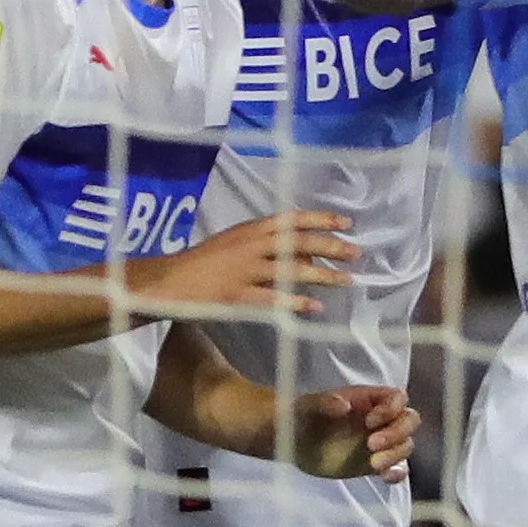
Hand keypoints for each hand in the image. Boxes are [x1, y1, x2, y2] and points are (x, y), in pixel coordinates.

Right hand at [131, 212, 357, 319]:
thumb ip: (267, 244)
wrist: (172, 280)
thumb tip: (303, 251)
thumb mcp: (237, 241)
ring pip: (292, 270)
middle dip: (330, 246)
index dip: (321, 219)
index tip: (347, 222)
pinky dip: (296, 303)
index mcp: (252, 228)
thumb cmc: (206, 260)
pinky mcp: (238, 294)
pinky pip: (274, 299)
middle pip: (299, 242)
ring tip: (345, 281)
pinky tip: (315, 308)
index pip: (293, 218)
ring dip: (322, 274)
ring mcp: (246, 269)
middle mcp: (252, 244)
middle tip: (355, 253)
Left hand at [291, 384, 418, 481]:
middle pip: (409, 420)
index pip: (397, 398)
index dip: (390, 409)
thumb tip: (344, 405)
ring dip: (395, 454)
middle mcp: (379, 419)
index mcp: (368, 399)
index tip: (369, 422)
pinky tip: (385, 476)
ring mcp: (379, 442)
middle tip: (371, 445)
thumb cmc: (300, 416)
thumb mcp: (306, 406)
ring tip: (373, 464)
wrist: (292, 443)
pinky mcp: (374, 464)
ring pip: (406, 445)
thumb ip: (323, 402)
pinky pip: (398, 468)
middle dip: (396, 433)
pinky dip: (397, 473)